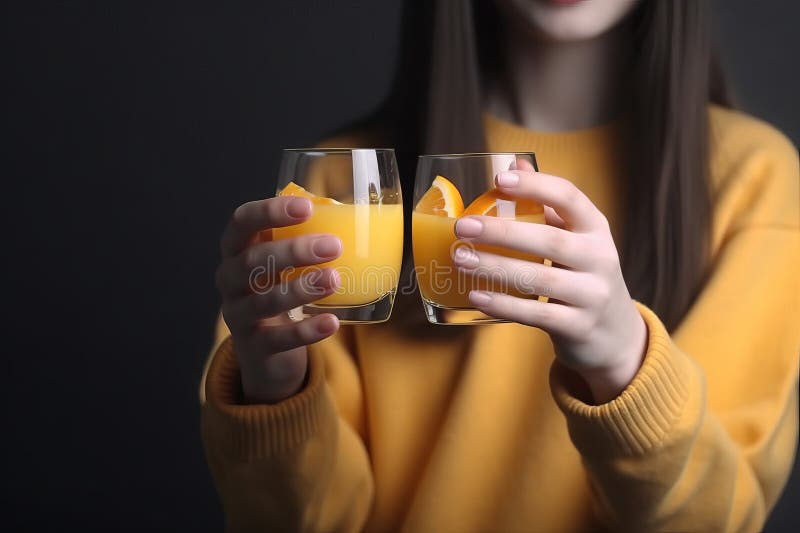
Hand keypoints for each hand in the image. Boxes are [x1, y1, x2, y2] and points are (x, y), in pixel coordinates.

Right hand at [216, 196, 341, 403]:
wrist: (265, 354)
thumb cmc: (278, 291)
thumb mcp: (283, 264)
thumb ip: (303, 239)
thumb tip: (352, 214)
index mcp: (237, 250)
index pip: (242, 222)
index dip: (269, 212)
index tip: (306, 207)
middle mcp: (229, 281)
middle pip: (252, 261)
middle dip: (293, 251)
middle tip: (333, 246)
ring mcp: (239, 316)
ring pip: (264, 301)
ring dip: (301, 289)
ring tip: (334, 280)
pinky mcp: (255, 348)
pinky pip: (279, 339)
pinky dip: (306, 331)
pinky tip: (332, 323)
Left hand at [452, 168, 646, 403]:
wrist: (614, 334)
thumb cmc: (582, 275)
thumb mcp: (575, 238)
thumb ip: (546, 205)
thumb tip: (513, 163)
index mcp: (595, 229)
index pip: (569, 198)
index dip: (536, 185)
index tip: (500, 179)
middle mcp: (599, 258)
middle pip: (550, 240)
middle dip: (503, 232)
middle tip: (462, 226)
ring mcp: (592, 295)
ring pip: (541, 280)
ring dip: (496, 268)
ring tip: (460, 259)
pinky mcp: (578, 327)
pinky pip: (537, 315)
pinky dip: (505, 306)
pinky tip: (477, 296)